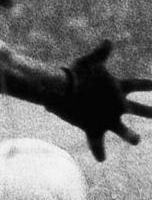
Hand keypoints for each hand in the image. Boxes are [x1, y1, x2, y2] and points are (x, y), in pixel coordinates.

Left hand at [49, 40, 151, 160]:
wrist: (57, 89)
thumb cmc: (73, 74)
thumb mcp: (87, 63)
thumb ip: (99, 53)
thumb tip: (108, 41)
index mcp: (116, 89)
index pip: (138, 85)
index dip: (149, 85)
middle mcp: (115, 105)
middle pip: (138, 110)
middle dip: (150, 112)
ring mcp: (106, 118)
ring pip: (124, 131)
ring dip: (131, 136)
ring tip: (136, 139)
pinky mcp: (92, 128)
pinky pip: (97, 143)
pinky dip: (98, 151)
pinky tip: (101, 159)